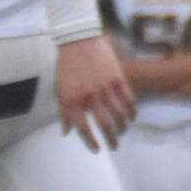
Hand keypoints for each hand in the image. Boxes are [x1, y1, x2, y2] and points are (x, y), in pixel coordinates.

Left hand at [55, 35, 134, 150]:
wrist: (79, 41)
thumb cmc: (66, 66)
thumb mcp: (59, 89)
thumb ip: (63, 112)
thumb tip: (66, 132)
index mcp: (71, 99)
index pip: (82, 128)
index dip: (90, 142)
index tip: (97, 150)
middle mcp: (89, 96)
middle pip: (104, 125)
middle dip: (111, 139)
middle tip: (114, 147)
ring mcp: (105, 87)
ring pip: (119, 114)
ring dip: (122, 127)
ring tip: (121, 132)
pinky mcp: (117, 79)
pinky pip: (128, 100)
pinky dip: (131, 111)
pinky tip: (131, 118)